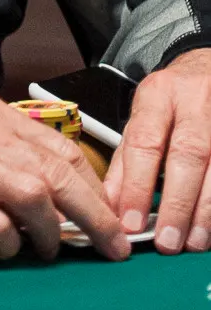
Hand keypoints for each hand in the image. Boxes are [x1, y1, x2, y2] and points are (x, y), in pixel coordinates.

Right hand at [0, 95, 129, 260]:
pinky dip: (8, 245)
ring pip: (34, 195)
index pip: (62, 147)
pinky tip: (2, 250)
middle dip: (95, 215)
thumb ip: (2, 147)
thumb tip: (51, 185)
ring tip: (47, 250)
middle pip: (58, 172)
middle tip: (113, 246)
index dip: (95, 185)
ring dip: (52, 232)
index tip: (112, 214)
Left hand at [104, 49, 210, 253]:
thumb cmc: (171, 99)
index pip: (144, 141)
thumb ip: (125, 160)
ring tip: (192, 240)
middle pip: (187, 154)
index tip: (130, 221)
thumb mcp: (141, 117)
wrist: (204, 69)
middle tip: (166, 240)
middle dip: (177, 202)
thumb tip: (108, 204)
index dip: (137, 185)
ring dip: (205, 210)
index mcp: (158, 95)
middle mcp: (192, 102)